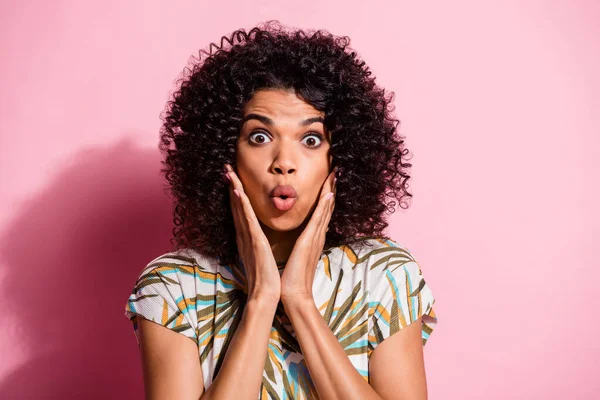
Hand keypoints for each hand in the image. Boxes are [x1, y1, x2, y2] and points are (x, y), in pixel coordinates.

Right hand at [225, 164, 280, 304]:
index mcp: (247, 237)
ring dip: (234, 189)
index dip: (236, 193)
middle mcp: (244, 235)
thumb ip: (256, 244)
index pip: (241, 211)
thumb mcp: (260, 255)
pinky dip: (241, 205)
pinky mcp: (254, 241)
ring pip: (239, 208)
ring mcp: (248, 237)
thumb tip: (257, 237)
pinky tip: (238, 192)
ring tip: (229, 172)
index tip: (233, 178)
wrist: (265, 294)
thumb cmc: (264, 277)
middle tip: (227, 167)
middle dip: (231, 185)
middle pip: (236, 205)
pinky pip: (247, 219)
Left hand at [280, 167, 336, 303]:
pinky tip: (328, 194)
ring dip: (330, 191)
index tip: (328, 180)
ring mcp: (316, 237)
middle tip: (336, 170)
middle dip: (331, 188)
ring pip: (325, 209)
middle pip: (327, 207)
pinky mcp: (310, 241)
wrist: (294, 294)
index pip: (322, 212)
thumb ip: (302, 245)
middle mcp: (318, 235)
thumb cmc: (293, 277)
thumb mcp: (298, 256)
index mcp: (313, 238)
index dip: (326, 196)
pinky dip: (324, 205)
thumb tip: (301, 238)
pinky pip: (319, 219)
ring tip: (334, 174)